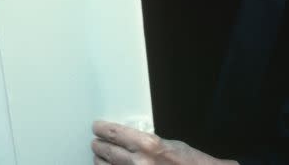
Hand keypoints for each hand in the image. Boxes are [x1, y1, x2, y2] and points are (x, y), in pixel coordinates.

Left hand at [91, 120, 235, 164]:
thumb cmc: (192, 164)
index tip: (97, 128)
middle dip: (99, 146)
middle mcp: (140, 162)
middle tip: (97, 143)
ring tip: (102, 158)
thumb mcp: (169, 144)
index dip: (101, 129)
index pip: (113, 133)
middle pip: (104, 150)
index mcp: (148, 145)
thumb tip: (126, 138)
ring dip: (101, 161)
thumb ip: (145, 142)